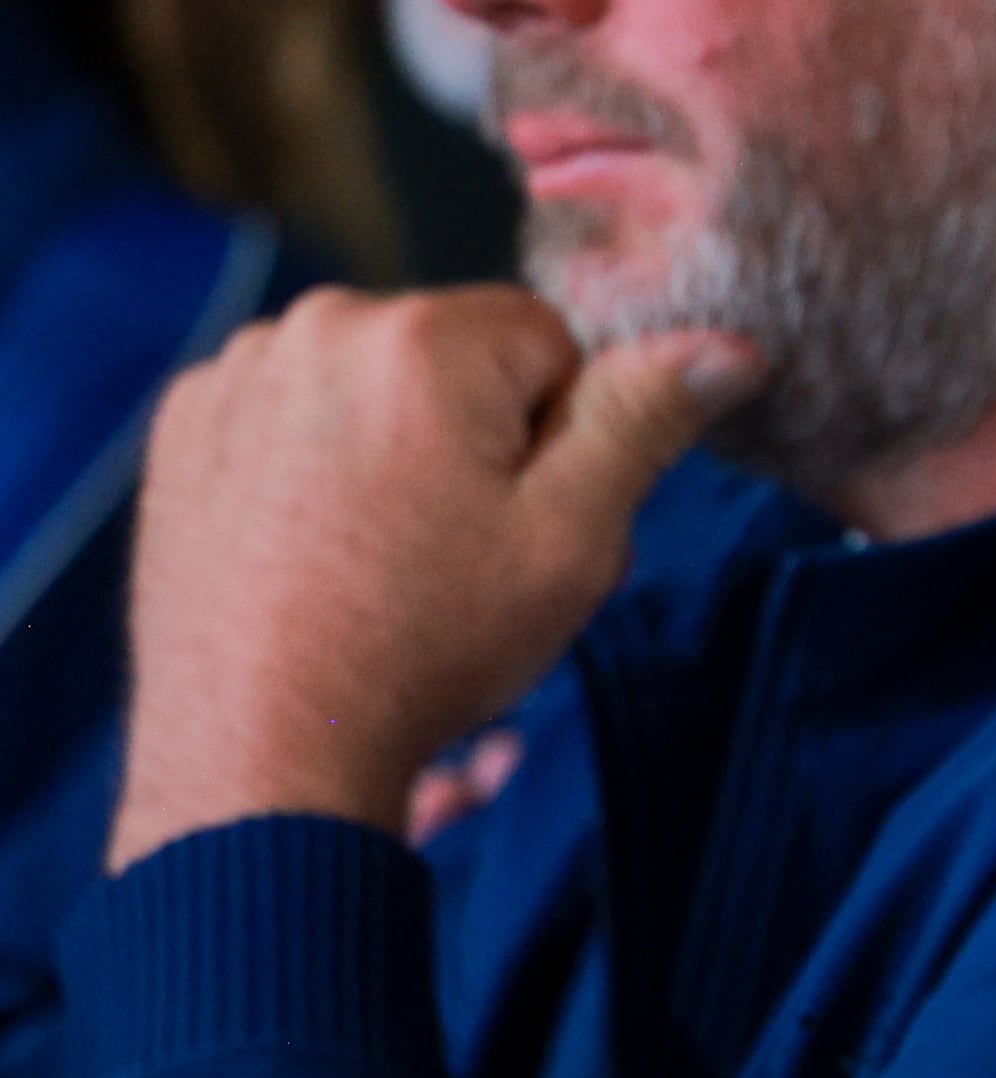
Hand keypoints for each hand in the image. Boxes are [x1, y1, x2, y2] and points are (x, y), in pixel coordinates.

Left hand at [112, 286, 761, 870]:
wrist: (263, 752)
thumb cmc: (426, 646)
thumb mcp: (575, 538)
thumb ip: (645, 421)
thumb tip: (727, 346)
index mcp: (423, 337)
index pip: (550, 342)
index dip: (561, 438)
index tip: (520, 520)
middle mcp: (316, 325)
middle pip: (458, 359)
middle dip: (478, 439)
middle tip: (459, 552)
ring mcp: (235, 374)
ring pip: (376, 384)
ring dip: (397, 449)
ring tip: (385, 558)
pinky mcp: (186, 428)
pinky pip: (294, 412)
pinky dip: (317, 464)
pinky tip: (320, 548)